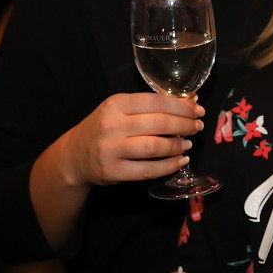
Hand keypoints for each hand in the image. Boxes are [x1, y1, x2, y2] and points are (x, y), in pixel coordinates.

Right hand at [62, 92, 205, 186]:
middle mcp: (112, 125)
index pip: (157, 102)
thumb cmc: (105, 127)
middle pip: (159, 123)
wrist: (75, 155)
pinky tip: (180, 161)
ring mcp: (111, 150)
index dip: (182, 106)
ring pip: (155, 147)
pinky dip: (169, 166)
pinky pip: (148, 170)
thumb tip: (190, 101)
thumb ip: (150, 105)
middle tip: (197, 126)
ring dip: (177, 146)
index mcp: (116, 104)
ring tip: (188, 143)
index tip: (197, 109)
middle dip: (184, 125)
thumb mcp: (120, 109)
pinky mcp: (113, 171)